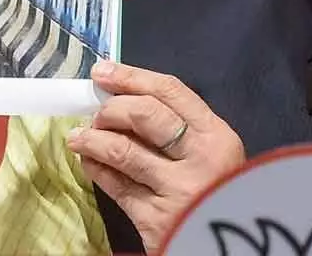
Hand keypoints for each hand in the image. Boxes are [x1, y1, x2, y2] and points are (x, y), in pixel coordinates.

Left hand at [67, 61, 245, 253]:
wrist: (234, 245)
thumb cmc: (219, 191)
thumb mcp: (214, 153)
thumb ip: (181, 129)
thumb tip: (124, 100)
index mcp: (216, 135)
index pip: (169, 91)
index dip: (131, 77)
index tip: (102, 72)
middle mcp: (198, 158)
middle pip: (145, 115)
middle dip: (111, 109)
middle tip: (95, 114)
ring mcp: (176, 190)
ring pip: (123, 151)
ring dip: (92, 139)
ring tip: (78, 137)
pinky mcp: (155, 220)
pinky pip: (116, 187)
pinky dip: (96, 170)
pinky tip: (89, 163)